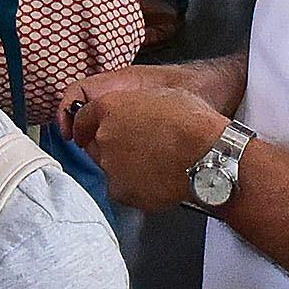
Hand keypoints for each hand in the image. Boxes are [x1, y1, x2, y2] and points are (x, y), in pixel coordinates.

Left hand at [58, 69, 229, 211]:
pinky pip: (125, 189)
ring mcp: (111, 167)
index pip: (81, 118)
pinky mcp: (121, 191)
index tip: (86, 132)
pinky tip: (160, 180)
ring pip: (111, 169)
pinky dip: (138, 187)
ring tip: (157, 165)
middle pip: (95, 145)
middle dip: (111, 147)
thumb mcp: (161, 96)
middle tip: (139, 149)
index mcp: (109, 108)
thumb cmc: (193, 124)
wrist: (207, 156)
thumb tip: (136, 114)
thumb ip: (136, 107)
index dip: (86, 125)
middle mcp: (104, 137)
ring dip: (126, 168)